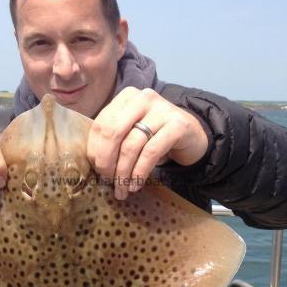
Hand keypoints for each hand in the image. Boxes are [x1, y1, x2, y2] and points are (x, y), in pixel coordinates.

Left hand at [86, 87, 208, 199]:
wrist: (192, 135)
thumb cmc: (156, 135)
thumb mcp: (132, 131)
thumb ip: (114, 138)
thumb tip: (93, 163)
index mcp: (127, 96)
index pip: (101, 124)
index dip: (95, 151)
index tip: (96, 171)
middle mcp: (143, 98)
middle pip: (113, 133)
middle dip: (106, 162)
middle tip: (106, 181)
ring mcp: (162, 110)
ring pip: (131, 145)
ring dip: (123, 173)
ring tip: (122, 189)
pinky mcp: (177, 125)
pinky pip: (150, 153)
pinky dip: (139, 172)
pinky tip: (136, 185)